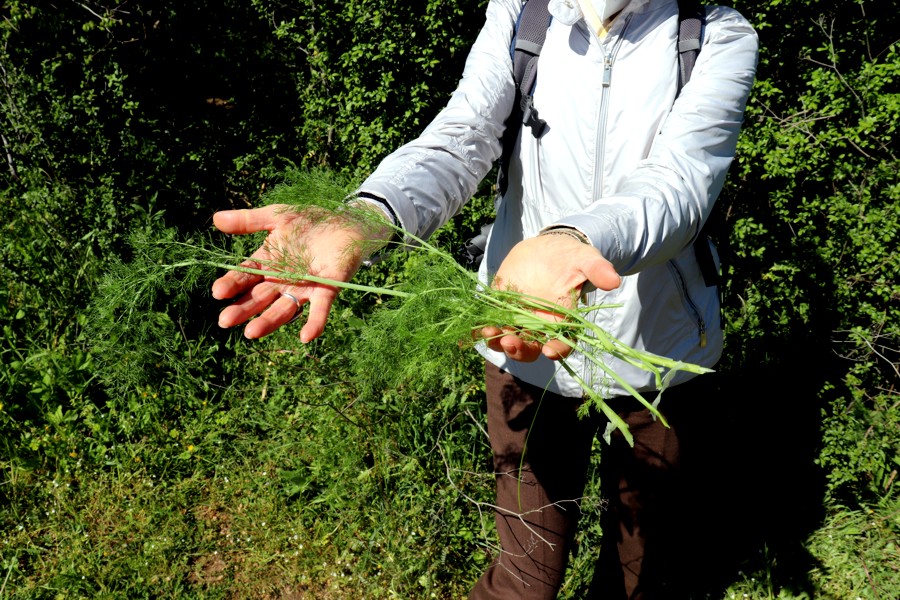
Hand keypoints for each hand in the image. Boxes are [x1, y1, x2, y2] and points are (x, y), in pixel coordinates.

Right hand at [211, 203, 388, 341]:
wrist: (348, 222)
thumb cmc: (311, 222)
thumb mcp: (278, 217)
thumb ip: (249, 220)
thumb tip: (214, 219)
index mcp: (269, 263)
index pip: (246, 277)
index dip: (232, 284)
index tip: (218, 292)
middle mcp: (284, 280)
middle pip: (260, 298)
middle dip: (243, 309)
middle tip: (225, 321)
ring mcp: (305, 288)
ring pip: (284, 308)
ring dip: (269, 321)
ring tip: (251, 333)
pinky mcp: (328, 290)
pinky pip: (320, 310)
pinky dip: (314, 323)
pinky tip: (306, 337)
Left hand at [481, 233, 620, 361]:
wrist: (548, 248)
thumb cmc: (571, 258)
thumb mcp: (586, 260)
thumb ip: (597, 270)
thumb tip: (613, 281)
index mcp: (564, 321)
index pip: (563, 343)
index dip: (558, 349)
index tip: (551, 351)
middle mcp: (540, 326)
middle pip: (531, 348)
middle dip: (521, 350)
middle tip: (511, 342)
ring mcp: (518, 318)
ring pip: (508, 339)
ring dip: (497, 341)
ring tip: (489, 333)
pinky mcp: (500, 307)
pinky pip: (491, 322)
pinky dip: (482, 327)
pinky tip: (475, 328)